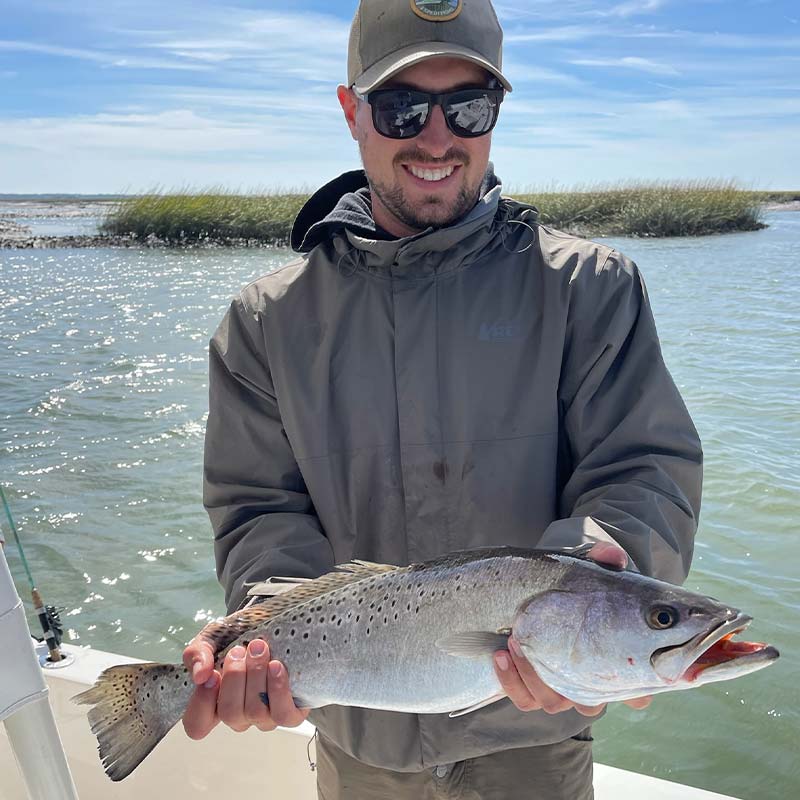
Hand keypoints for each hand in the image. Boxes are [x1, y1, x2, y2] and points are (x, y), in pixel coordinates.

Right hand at [181, 637, 308, 739]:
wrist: (272, 622)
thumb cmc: (239, 635)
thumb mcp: (211, 638)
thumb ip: (197, 654)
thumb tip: (200, 676)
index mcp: (215, 704)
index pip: (197, 726)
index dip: (202, 703)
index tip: (213, 673)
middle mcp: (240, 716)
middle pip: (230, 714)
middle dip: (235, 677)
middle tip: (239, 651)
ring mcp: (264, 717)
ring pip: (256, 712)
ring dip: (257, 677)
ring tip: (260, 649)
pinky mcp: (290, 713)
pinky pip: (284, 715)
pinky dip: (279, 689)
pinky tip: (276, 666)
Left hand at [493, 541, 652, 715]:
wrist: (549, 588)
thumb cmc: (581, 585)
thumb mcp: (594, 568)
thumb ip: (606, 559)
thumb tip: (612, 555)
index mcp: (617, 662)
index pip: (638, 694)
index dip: (635, 695)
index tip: (625, 686)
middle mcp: (591, 684)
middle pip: (587, 704)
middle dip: (562, 682)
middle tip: (539, 646)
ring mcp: (562, 688)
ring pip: (551, 702)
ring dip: (530, 677)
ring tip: (513, 642)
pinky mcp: (533, 687)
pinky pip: (524, 699)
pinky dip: (511, 682)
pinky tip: (501, 656)